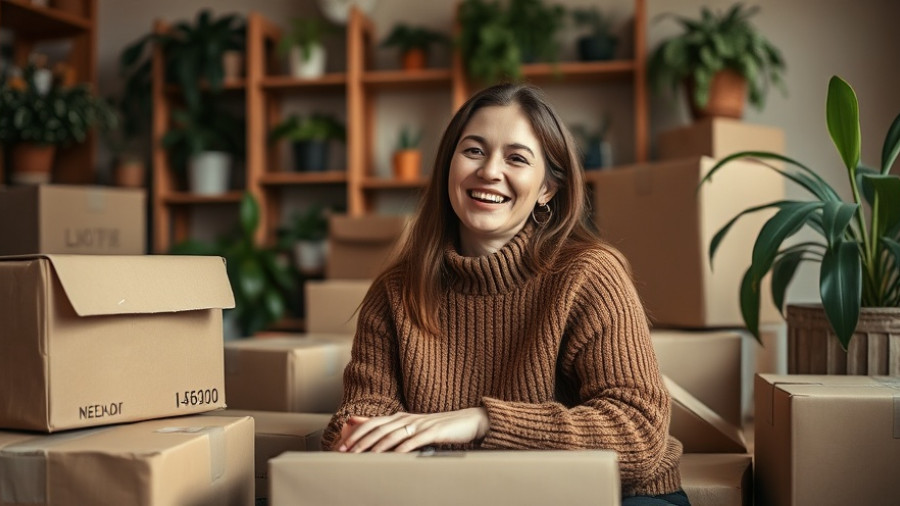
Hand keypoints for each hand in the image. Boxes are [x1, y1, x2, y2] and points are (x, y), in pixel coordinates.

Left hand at [335, 408, 488, 452]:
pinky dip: (404, 447)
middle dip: (360, 441)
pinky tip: (395, 455)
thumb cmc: (437, 427)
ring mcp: (420, 424)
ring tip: (364, 455)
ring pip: (394, 435)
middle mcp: (407, 419)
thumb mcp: (410, 426)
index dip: (356, 434)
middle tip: (346, 452)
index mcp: (400, 417)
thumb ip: (387, 427)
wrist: (467, 421)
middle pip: (379, 429)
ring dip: (377, 446)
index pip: (372, 424)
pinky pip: (416, 440)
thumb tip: (358, 422)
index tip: (341, 446)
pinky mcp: (434, 431)